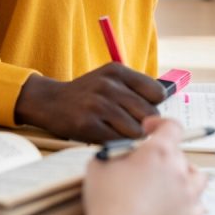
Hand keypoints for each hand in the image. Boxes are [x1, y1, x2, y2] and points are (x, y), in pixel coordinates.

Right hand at [15, 63, 165, 142]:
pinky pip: (117, 141)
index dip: (155, 105)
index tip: (147, 112)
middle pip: (148, 113)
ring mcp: (97, 104)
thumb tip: (164, 110)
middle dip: (145, 124)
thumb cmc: (87, 94)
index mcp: (117, 71)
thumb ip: (134, 89)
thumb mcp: (110, 80)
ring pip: (136, 130)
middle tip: (134, 127)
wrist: (50, 101)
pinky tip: (109, 137)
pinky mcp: (87, 124)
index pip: (156, 92)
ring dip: (132, 137)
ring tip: (120, 133)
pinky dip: (118, 144)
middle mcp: (108, 85)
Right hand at [82, 117, 207, 214]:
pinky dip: (188, 201)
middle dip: (162, 155)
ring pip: (197, 176)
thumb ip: (112, 153)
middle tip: (143, 164)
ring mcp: (187, 196)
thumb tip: (116, 154)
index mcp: (160, 152)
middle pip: (179, 153)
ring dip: (183, 174)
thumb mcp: (99, 166)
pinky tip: (174, 203)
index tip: (149, 129)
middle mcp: (179, 170)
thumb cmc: (108, 204)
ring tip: (166, 180)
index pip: (172, 126)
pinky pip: (197, 204)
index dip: (160, 123)